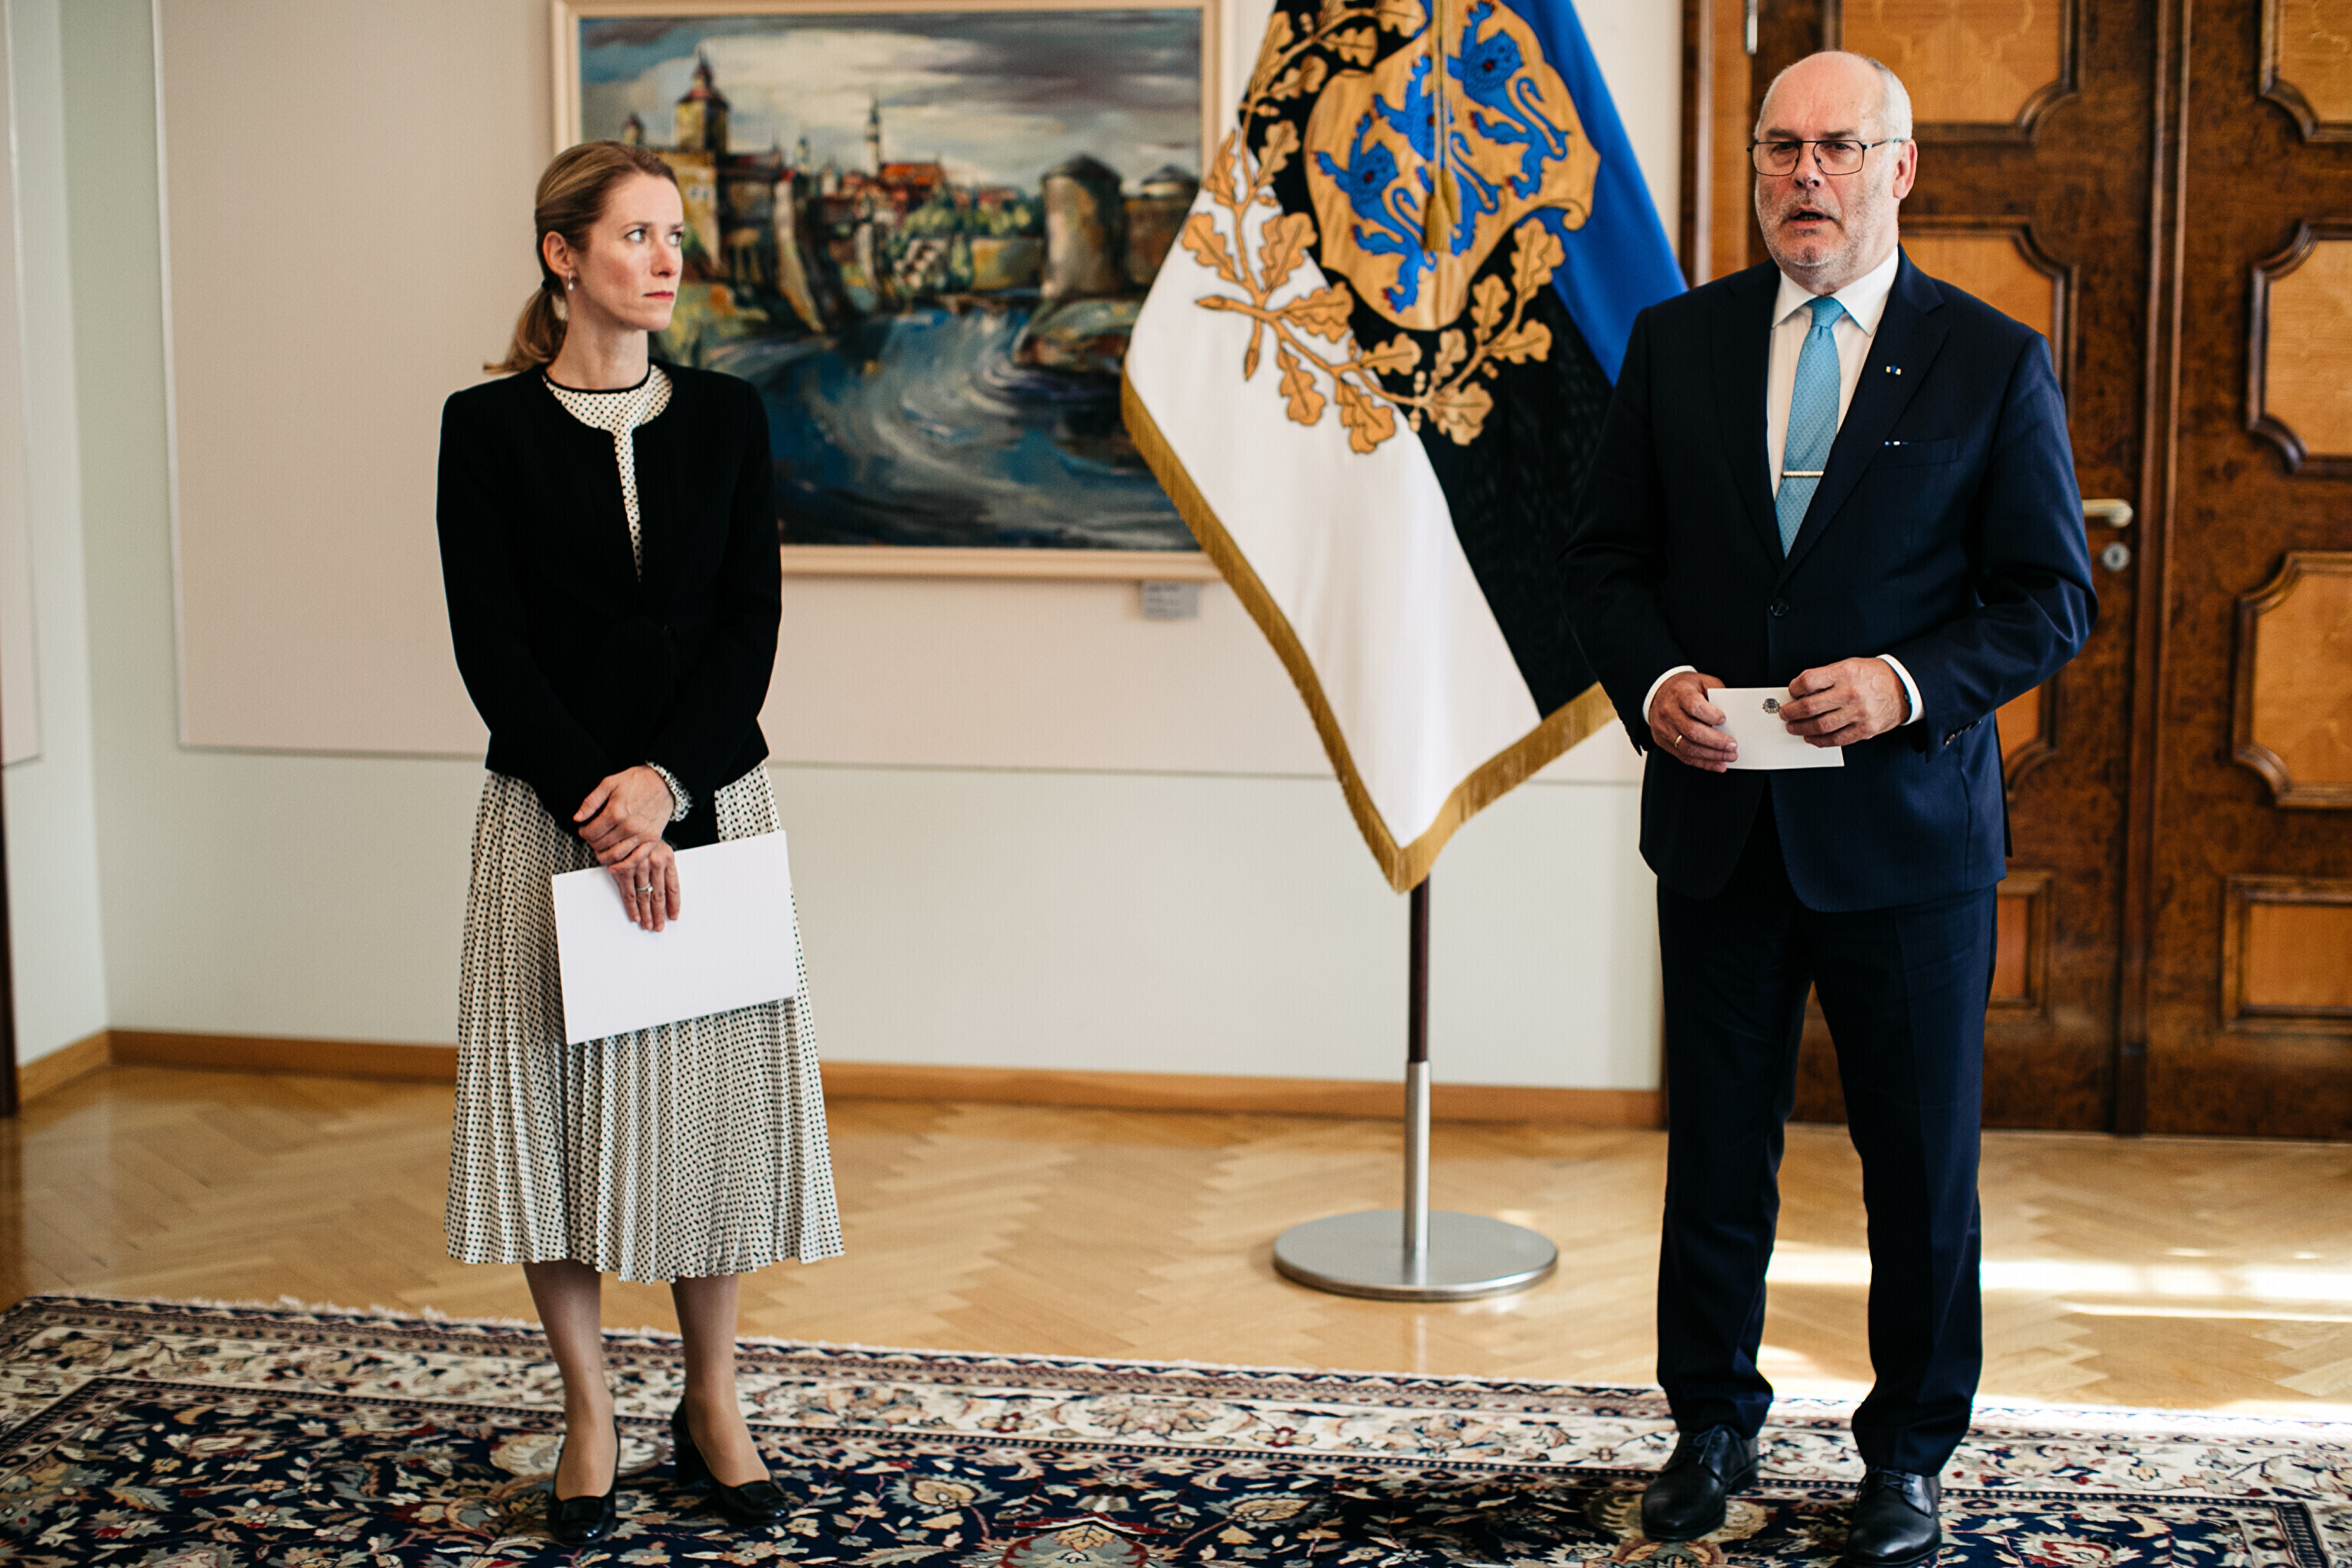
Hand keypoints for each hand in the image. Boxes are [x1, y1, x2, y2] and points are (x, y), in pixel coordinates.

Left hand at [575, 766, 675, 862]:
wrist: (663, 782)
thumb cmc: (637, 781)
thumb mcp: (609, 783)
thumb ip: (591, 802)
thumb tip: (577, 818)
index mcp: (615, 812)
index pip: (590, 834)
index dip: (583, 833)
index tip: (584, 829)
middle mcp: (628, 826)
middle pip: (600, 846)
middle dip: (592, 843)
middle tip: (593, 837)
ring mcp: (641, 834)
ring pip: (615, 856)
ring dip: (604, 856)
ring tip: (602, 848)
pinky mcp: (652, 839)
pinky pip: (636, 859)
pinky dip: (623, 865)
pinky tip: (616, 864)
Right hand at [608, 837, 680, 931]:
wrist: (623, 822)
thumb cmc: (642, 838)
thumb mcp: (659, 848)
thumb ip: (664, 867)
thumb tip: (669, 894)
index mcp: (668, 858)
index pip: (673, 887)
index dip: (674, 904)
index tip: (673, 916)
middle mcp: (655, 862)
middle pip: (659, 895)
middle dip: (659, 914)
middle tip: (659, 926)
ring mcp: (639, 866)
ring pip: (645, 896)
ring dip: (646, 914)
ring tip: (649, 925)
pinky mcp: (623, 869)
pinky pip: (629, 893)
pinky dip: (632, 907)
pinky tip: (635, 916)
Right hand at [1650, 670, 1736, 772]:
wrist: (1658, 694)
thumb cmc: (1684, 688)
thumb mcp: (1702, 681)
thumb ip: (1718, 693)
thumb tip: (1734, 712)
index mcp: (1680, 693)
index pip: (1694, 706)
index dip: (1710, 715)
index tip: (1723, 720)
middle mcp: (1669, 712)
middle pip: (1692, 731)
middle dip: (1716, 741)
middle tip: (1733, 745)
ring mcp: (1664, 728)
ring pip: (1688, 747)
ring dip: (1712, 755)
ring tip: (1730, 756)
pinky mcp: (1663, 741)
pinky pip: (1684, 756)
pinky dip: (1703, 763)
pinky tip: (1718, 764)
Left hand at [1779, 657, 1908, 746]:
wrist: (1904, 688)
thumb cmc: (1872, 676)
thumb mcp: (1849, 666)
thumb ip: (1825, 678)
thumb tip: (1800, 693)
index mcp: (1845, 672)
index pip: (1809, 681)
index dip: (1794, 688)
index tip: (1791, 692)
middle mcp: (1851, 693)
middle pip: (1810, 706)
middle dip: (1791, 712)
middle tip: (1784, 714)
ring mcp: (1859, 713)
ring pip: (1821, 726)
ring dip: (1801, 728)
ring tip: (1793, 727)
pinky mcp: (1865, 729)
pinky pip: (1837, 739)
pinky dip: (1820, 740)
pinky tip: (1811, 737)